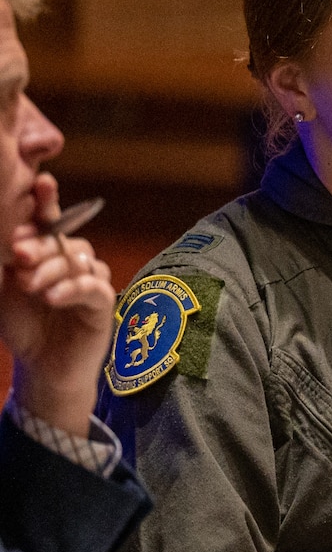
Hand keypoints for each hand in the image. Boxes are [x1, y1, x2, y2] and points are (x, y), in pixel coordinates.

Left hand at [0, 172, 114, 437]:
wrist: (41, 368)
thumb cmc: (22, 326)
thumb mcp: (3, 289)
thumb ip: (8, 262)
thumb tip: (11, 236)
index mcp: (45, 252)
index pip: (47, 219)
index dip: (46, 200)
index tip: (41, 184)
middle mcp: (70, 260)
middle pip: (63, 238)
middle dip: (40, 242)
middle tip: (19, 253)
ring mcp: (89, 279)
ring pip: (79, 259)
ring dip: (53, 269)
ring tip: (32, 286)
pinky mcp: (102, 303)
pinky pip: (94, 286)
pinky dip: (73, 288)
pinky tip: (53, 297)